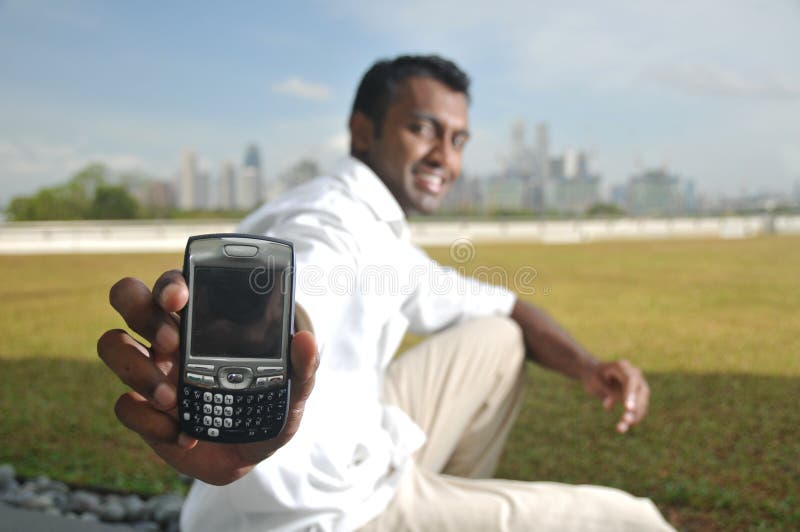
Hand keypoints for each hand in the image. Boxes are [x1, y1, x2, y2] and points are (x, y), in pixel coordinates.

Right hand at [97, 270, 317, 484]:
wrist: (249, 453)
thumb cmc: (268, 407)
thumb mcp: (294, 390)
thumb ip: (303, 367)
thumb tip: (305, 340)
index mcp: (203, 319)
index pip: (175, 284)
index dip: (170, 283)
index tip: (180, 297)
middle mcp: (168, 336)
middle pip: (128, 298)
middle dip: (141, 312)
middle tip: (172, 341)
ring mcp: (150, 371)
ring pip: (112, 345)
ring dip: (137, 368)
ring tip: (173, 396)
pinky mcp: (142, 411)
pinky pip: (125, 405)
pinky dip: (150, 421)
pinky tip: (182, 432)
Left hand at [581, 359, 648, 433]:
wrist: (595, 374)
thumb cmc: (593, 376)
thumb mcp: (594, 381)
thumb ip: (605, 390)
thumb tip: (611, 406)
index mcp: (622, 367)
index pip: (631, 380)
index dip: (631, 395)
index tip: (628, 409)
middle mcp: (635, 375)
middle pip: (641, 392)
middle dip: (635, 408)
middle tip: (626, 421)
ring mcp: (639, 386)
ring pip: (642, 403)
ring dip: (634, 417)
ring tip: (620, 429)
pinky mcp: (638, 397)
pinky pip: (639, 409)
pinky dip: (631, 419)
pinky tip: (621, 427)